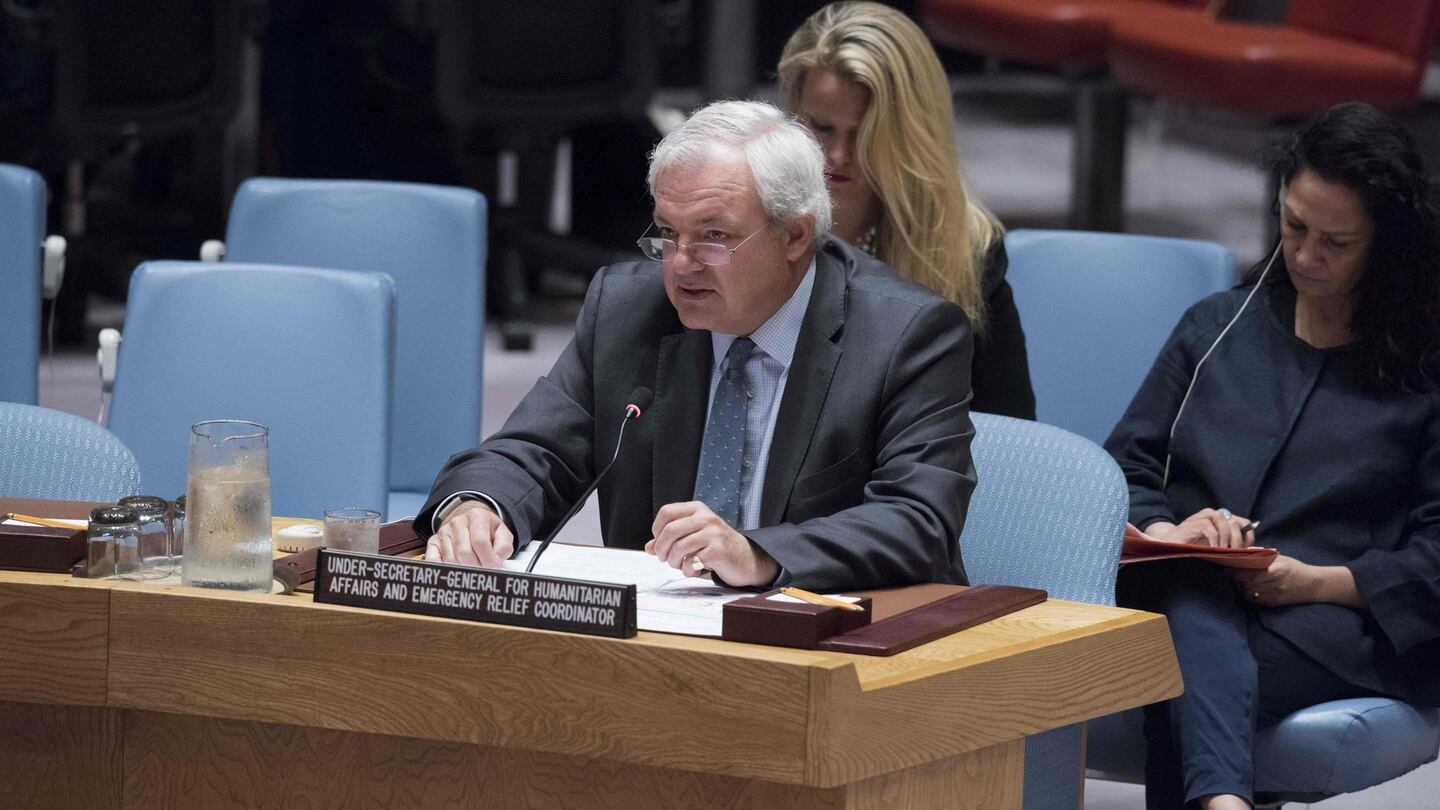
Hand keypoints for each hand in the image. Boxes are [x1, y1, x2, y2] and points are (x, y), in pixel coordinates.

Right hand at [425, 500, 513, 567]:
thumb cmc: (488, 531)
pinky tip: (455, 574)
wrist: (471, 522)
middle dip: (476, 567)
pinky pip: (434, 561)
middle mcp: (457, 522)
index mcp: (477, 516)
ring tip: (473, 572)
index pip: (480, 542)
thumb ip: (504, 547)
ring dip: (463, 571)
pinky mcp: (433, 542)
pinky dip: (443, 571)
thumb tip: (496, 562)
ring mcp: (443, 532)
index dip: (488, 560)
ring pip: (451, 560)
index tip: (494, 569)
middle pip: (464, 553)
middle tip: (484, 574)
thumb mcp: (502, 534)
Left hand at [645, 501, 779, 586]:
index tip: (659, 542)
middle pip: (669, 531)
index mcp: (698, 510)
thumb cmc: (717, 547)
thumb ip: (672, 539)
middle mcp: (706, 518)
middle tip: (665, 559)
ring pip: (678, 548)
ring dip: (674, 562)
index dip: (657, 529)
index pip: (667, 512)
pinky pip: (691, 562)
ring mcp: (713, 533)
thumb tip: (650, 547)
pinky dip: (688, 570)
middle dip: (662, 549)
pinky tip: (695, 570)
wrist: (746, 558)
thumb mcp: (694, 536)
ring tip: (681, 565)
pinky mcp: (718, 550)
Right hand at [1150, 508, 1255, 547]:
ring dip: (1226, 538)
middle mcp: (1214, 516)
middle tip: (1233, 554)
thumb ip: (1230, 546)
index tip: (1244, 551)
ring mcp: (1202, 517)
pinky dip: (1213, 539)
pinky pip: (1208, 526)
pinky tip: (1211, 549)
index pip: (1245, 523)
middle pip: (1236, 523)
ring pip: (1224, 521)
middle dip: (1237, 540)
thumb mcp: (1216, 548)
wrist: (1169, 546)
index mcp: (1222, 521)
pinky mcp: (1192, 523)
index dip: (1248, 536)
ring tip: (1222, 551)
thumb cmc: (1193, 548)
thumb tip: (1250, 551)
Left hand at [1231, 555, 1319, 605]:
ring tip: (1238, 580)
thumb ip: (1261, 556)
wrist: (1313, 585)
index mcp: (1277, 571)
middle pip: (1248, 583)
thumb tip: (1241, 553)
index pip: (1251, 572)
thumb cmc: (1294, 568)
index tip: (1229, 566)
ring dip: (1240, 587)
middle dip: (1236, 578)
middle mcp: (1276, 585)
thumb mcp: (1280, 558)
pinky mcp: (1274, 603)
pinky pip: (1255, 600)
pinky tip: (1247, 587)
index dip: (1237, 571)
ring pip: (1249, 593)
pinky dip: (1248, 594)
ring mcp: (1275, 596)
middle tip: (1231, 573)